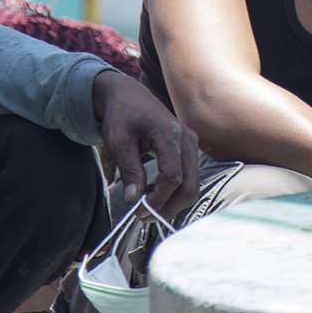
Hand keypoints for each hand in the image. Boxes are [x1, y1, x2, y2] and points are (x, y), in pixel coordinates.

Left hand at [95, 70, 200, 216]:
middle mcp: (187, 139)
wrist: (130, 96)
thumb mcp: (118, 141)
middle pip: (190, 185)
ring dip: (172, 203)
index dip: (158, 197)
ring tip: (147, 206)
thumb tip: (133, 200)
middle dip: (168, 206)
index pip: (173, 175)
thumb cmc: (122, 116)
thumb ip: (129, 169)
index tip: (138, 209)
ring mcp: (192, 145)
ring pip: (193, 186)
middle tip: (143, 216)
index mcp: (169, 133)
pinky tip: (154, 192)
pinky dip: (175, 193)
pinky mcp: (189, 151)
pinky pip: (190, 179)